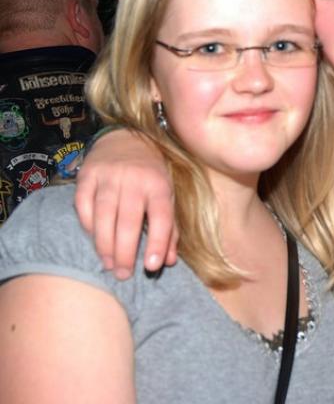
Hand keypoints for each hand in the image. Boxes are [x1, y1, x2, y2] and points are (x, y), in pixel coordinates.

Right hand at [75, 128, 177, 278]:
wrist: (126, 138)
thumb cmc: (151, 174)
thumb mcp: (167, 195)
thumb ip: (170, 228)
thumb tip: (170, 261)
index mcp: (159, 184)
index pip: (161, 216)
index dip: (157, 242)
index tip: (151, 267)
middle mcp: (135, 179)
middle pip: (128, 220)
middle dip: (125, 252)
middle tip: (123, 274)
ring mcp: (109, 175)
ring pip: (103, 216)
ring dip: (104, 245)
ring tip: (109, 265)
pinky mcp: (87, 174)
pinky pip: (83, 205)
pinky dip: (87, 226)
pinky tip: (94, 240)